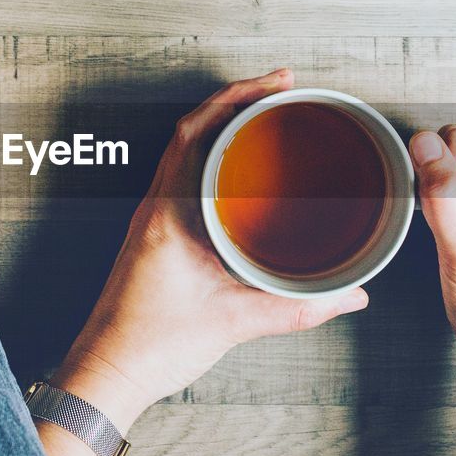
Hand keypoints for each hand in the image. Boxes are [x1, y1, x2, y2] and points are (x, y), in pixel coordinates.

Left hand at [53, 69, 369, 429]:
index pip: (197, 130)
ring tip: (266, 117)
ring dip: (224, 129)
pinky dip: (215, 162)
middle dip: (239, 102)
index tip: (277, 83)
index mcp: (167, 212)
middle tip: (283, 89)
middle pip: (194, 130)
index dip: (238, 97)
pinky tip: (241, 174)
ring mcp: (152, 220)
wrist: (106, 372)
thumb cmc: (150, 345)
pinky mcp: (156, 237)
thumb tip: (349, 295)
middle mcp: (155, 206)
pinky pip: (185, 180)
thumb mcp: (233, 322)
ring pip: (187, 153)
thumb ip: (296, 307)